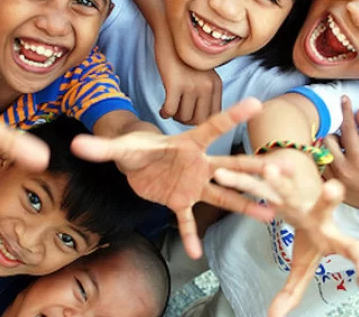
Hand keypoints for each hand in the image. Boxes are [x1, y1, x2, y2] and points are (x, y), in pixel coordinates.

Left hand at [71, 98, 279, 258]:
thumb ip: (102, 148)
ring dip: (244, 205)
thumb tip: (76, 145)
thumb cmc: (134, 147)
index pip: (213, 128)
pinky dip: (190, 236)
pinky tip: (197, 253)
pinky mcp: (181, 202)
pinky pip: (189, 220)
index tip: (257, 104)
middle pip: (231, 167)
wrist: (135, 164)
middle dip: (254, 170)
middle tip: (281, 170)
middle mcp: (198, 164)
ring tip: (271, 214)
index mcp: (187, 145)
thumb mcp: (120, 148)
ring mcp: (193, 184)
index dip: (232, 116)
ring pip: (223, 196)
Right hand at [155, 32, 222, 124]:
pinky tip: (162, 109)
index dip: (199, 119)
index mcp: (216, 84)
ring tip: (170, 108)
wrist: (170, 35)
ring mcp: (192, 85)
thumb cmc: (183, 57)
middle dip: (186, 120)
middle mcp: (207, 86)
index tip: (189, 114)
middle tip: (178, 113)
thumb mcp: (204, 73)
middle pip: (199, 120)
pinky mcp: (175, 84)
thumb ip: (207, 91)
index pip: (213, 116)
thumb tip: (200, 117)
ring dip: (175, 116)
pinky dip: (165, 113)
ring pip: (183, 117)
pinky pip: (170, 110)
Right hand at [215, 166, 358, 316]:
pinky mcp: (278, 182)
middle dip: (330, 199)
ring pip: (287, 188)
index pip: (353, 250)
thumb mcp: (303, 262)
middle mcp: (316, 211)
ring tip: (267, 170)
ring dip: (277, 181)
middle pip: (326, 206)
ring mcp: (297, 194)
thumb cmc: (310, 233)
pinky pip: (258, 182)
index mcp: (330, 234)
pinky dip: (243, 179)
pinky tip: (227, 173)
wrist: (304, 191)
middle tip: (333, 190)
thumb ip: (294, 290)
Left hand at [322, 95, 358, 207]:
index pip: (347, 127)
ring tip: (344, 152)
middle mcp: (343, 168)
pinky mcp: (330, 187)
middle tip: (348, 140)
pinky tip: (336, 162)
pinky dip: (325, 161)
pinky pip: (319, 167)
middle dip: (337, 135)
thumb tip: (358, 111)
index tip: (344, 98)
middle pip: (328, 138)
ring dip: (330, 147)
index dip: (346, 110)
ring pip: (321, 152)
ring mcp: (334, 179)